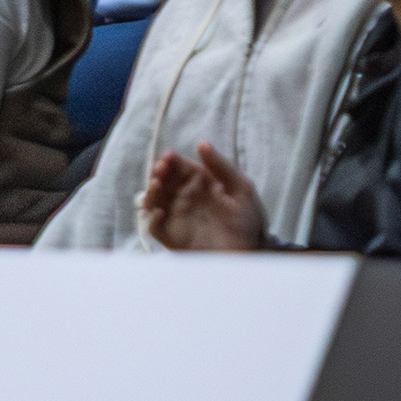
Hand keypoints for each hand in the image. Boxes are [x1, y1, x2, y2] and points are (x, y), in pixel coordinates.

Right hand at [139, 143, 267, 250]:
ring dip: (151, 191)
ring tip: (156, 184)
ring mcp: (177, 218)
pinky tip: (161, 212)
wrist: (249, 257)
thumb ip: (222, 166)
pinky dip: (152, 219)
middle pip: (162, 181)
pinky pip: (154, 227)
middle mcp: (185, 199)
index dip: (171, 160)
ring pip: (153, 200)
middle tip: (160, 169)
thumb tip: (202, 143)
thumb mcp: (242, 190)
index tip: (169, 157)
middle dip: (158, 172)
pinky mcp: (172, 237)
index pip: (178, 167)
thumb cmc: (248, 223)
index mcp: (199, 185)